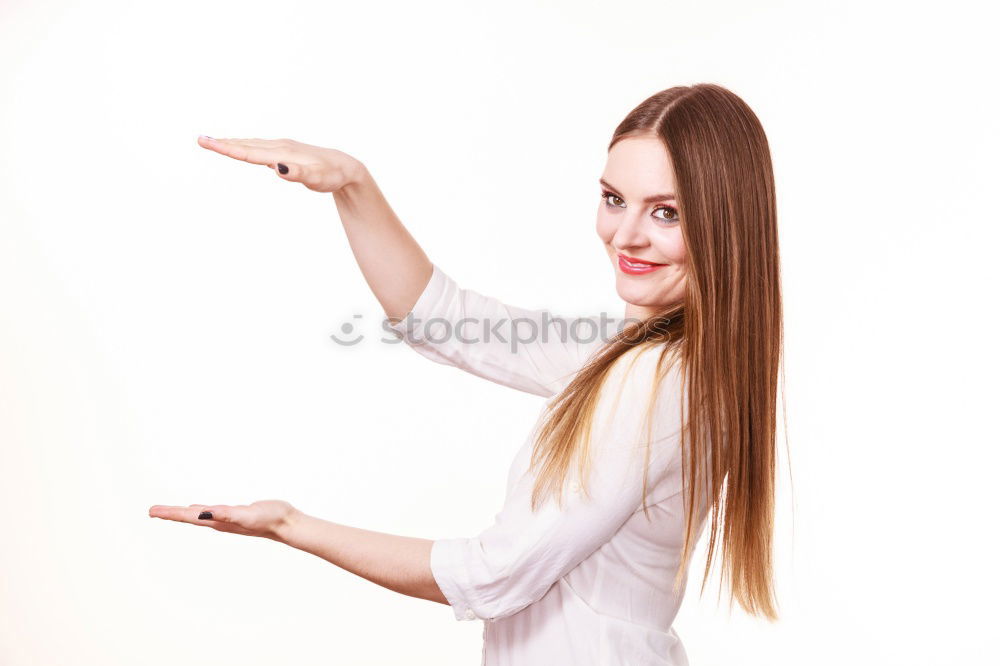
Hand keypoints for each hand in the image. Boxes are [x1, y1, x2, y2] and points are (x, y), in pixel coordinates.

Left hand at [148, 499, 299, 541]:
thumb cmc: (269, 519)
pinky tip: (199, 509)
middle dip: (171, 514)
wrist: (287, 524)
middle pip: (190, 517)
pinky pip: (212, 512)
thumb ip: (226, 514)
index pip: (190, 517)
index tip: (153, 511)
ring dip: (183, 513)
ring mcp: (228, 519)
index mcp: (219, 522)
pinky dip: (201, 510)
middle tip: (152, 511)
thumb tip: (204, 513)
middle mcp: (220, 522)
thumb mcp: (247, 514)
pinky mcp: (236, 514)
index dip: (171, 514)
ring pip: (200, 516)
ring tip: (170, 511)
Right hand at [197, 135, 364, 193]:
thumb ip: (297, 173)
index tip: (207, 143)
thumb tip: (277, 168)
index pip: (249, 152)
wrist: (346, 167)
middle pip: (246, 145)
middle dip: (223, 143)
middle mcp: (280, 146)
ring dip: (232, 142)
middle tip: (200, 140)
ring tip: (213, 141)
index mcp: (282, 153)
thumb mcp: (316, 178)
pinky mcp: (286, 151)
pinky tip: (241, 146)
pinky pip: (260, 147)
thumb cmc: (331, 175)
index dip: (227, 149)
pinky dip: (245, 145)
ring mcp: (282, 147)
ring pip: (252, 144)